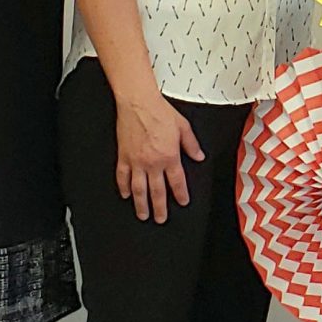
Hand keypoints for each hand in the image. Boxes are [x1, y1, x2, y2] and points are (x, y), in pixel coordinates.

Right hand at [115, 93, 204, 223]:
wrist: (139, 103)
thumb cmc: (159, 112)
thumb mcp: (183, 127)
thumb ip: (191, 145)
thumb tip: (199, 156)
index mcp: (169, 156)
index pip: (177, 182)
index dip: (180, 195)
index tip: (182, 202)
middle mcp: (153, 162)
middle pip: (157, 192)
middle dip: (160, 208)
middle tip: (161, 219)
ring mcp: (136, 161)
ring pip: (139, 189)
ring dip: (141, 205)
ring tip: (143, 215)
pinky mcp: (123, 157)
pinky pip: (122, 177)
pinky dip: (123, 188)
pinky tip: (126, 195)